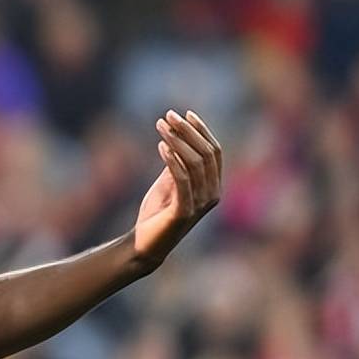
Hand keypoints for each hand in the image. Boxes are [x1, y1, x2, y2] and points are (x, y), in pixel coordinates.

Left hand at [134, 110, 222, 266]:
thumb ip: (178, 164)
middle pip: (207, 153)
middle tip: (168, 115)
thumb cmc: (157, 214)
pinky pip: (182, 180)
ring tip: (160, 126)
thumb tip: (177, 138)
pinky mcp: (184, 212)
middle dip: (188, 131)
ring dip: (177, 140)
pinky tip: (160, 146)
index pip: (214, 151)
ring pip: (195, 163)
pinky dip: (173, 160)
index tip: (184, 113)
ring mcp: (200, 204)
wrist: (144, 245)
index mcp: (212, 186)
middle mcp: (212, 194)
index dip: (201, 130)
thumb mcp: (169, 183)